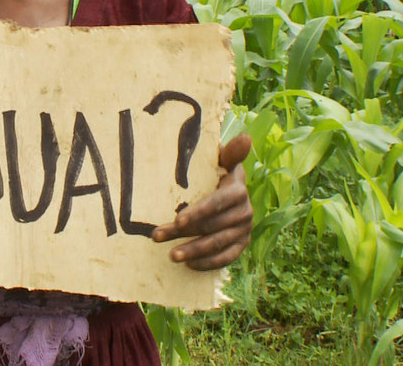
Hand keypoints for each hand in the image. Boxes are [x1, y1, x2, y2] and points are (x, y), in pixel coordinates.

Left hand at [151, 133, 252, 269]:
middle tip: (157, 237)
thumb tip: (246, 137)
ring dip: (194, 251)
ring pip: (217, 244)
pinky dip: (208, 263)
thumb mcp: (221, 160)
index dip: (199, 212)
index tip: (178, 220)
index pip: (217, 203)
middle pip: (211, 225)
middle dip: (183, 233)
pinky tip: (189, 265)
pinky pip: (227, 258)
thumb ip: (230, 152)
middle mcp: (245, 212)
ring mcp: (245, 230)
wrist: (230, 192)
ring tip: (171, 256)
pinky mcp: (242, 245)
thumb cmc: (216, 173)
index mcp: (237, 189)